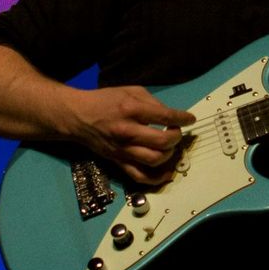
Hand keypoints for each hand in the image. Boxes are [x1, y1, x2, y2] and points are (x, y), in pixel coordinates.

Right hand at [65, 85, 196, 183]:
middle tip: (176, 133)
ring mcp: (123, 150)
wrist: (78, 116)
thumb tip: (171, 116)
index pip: (165, 117)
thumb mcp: (130, 91)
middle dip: (177, 138)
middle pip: (162, 142)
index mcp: (132, 110)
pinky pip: (140, 177)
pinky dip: (157, 178)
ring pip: (155, 160)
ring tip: (169, 147)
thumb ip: (153, 102)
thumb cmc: (105, 100)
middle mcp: (128, 131)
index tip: (190, 119)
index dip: (183, 118)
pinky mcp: (118, 162)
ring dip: (169, 155)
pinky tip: (167, 172)